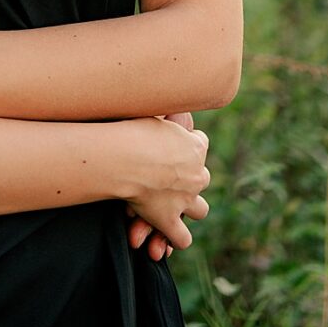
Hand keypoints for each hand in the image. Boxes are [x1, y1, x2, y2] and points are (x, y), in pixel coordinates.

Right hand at [117, 115, 210, 248]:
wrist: (124, 154)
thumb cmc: (132, 126)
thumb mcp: (151, 108)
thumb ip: (159, 108)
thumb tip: (156, 86)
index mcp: (195, 146)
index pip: (199, 143)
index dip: (184, 145)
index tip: (167, 143)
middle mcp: (197, 174)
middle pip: (203, 178)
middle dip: (188, 179)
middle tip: (165, 177)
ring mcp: (185, 199)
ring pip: (200, 210)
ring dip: (189, 209)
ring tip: (171, 208)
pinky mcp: (168, 219)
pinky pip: (180, 238)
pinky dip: (174, 240)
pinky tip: (165, 238)